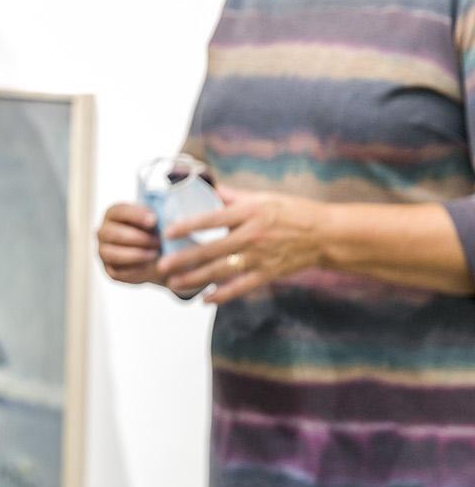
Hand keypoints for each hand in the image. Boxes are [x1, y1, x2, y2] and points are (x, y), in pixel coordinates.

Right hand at [97, 201, 165, 285]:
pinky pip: (118, 271)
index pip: (118, 211)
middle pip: (113, 233)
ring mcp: (104, 251)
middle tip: (158, 241)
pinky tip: (150, 266)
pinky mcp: (110, 269)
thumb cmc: (157, 232)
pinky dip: (135, 270)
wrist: (160, 256)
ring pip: (112, 254)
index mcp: (113, 214)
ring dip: (136, 254)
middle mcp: (103, 232)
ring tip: (155, 254)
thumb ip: (159, 220)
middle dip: (138, 238)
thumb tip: (168, 222)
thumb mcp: (159, 222)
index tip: (154, 221)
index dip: (135, 215)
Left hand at [160, 187, 326, 304]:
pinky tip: (205, 299)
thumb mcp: (263, 197)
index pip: (213, 219)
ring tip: (174, 282)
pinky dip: (223, 295)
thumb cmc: (293, 212)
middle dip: (185, 258)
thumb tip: (207, 187)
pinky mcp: (268, 273)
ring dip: (196, 278)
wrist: (325, 234)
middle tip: (162, 264)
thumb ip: (233, 195)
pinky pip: (241, 287)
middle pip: (213, 249)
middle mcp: (253, 235)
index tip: (168, 231)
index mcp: (250, 213)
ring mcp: (260, 257)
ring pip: (222, 270)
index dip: (189, 225)